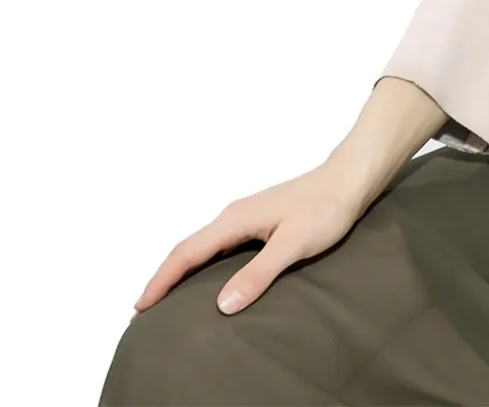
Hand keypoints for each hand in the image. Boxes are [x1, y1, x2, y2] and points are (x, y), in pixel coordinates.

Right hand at [132, 161, 368, 317]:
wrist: (350, 178)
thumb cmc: (326, 207)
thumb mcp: (294, 243)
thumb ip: (259, 272)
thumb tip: (222, 305)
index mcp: (235, 219)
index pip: (186, 253)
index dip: (160, 281)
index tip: (138, 308)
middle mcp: (234, 215)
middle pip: (188, 249)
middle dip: (164, 278)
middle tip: (143, 311)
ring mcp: (247, 216)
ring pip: (204, 246)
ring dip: (182, 271)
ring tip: (167, 300)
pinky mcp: (260, 220)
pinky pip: (220, 246)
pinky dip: (204, 264)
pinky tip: (209, 280)